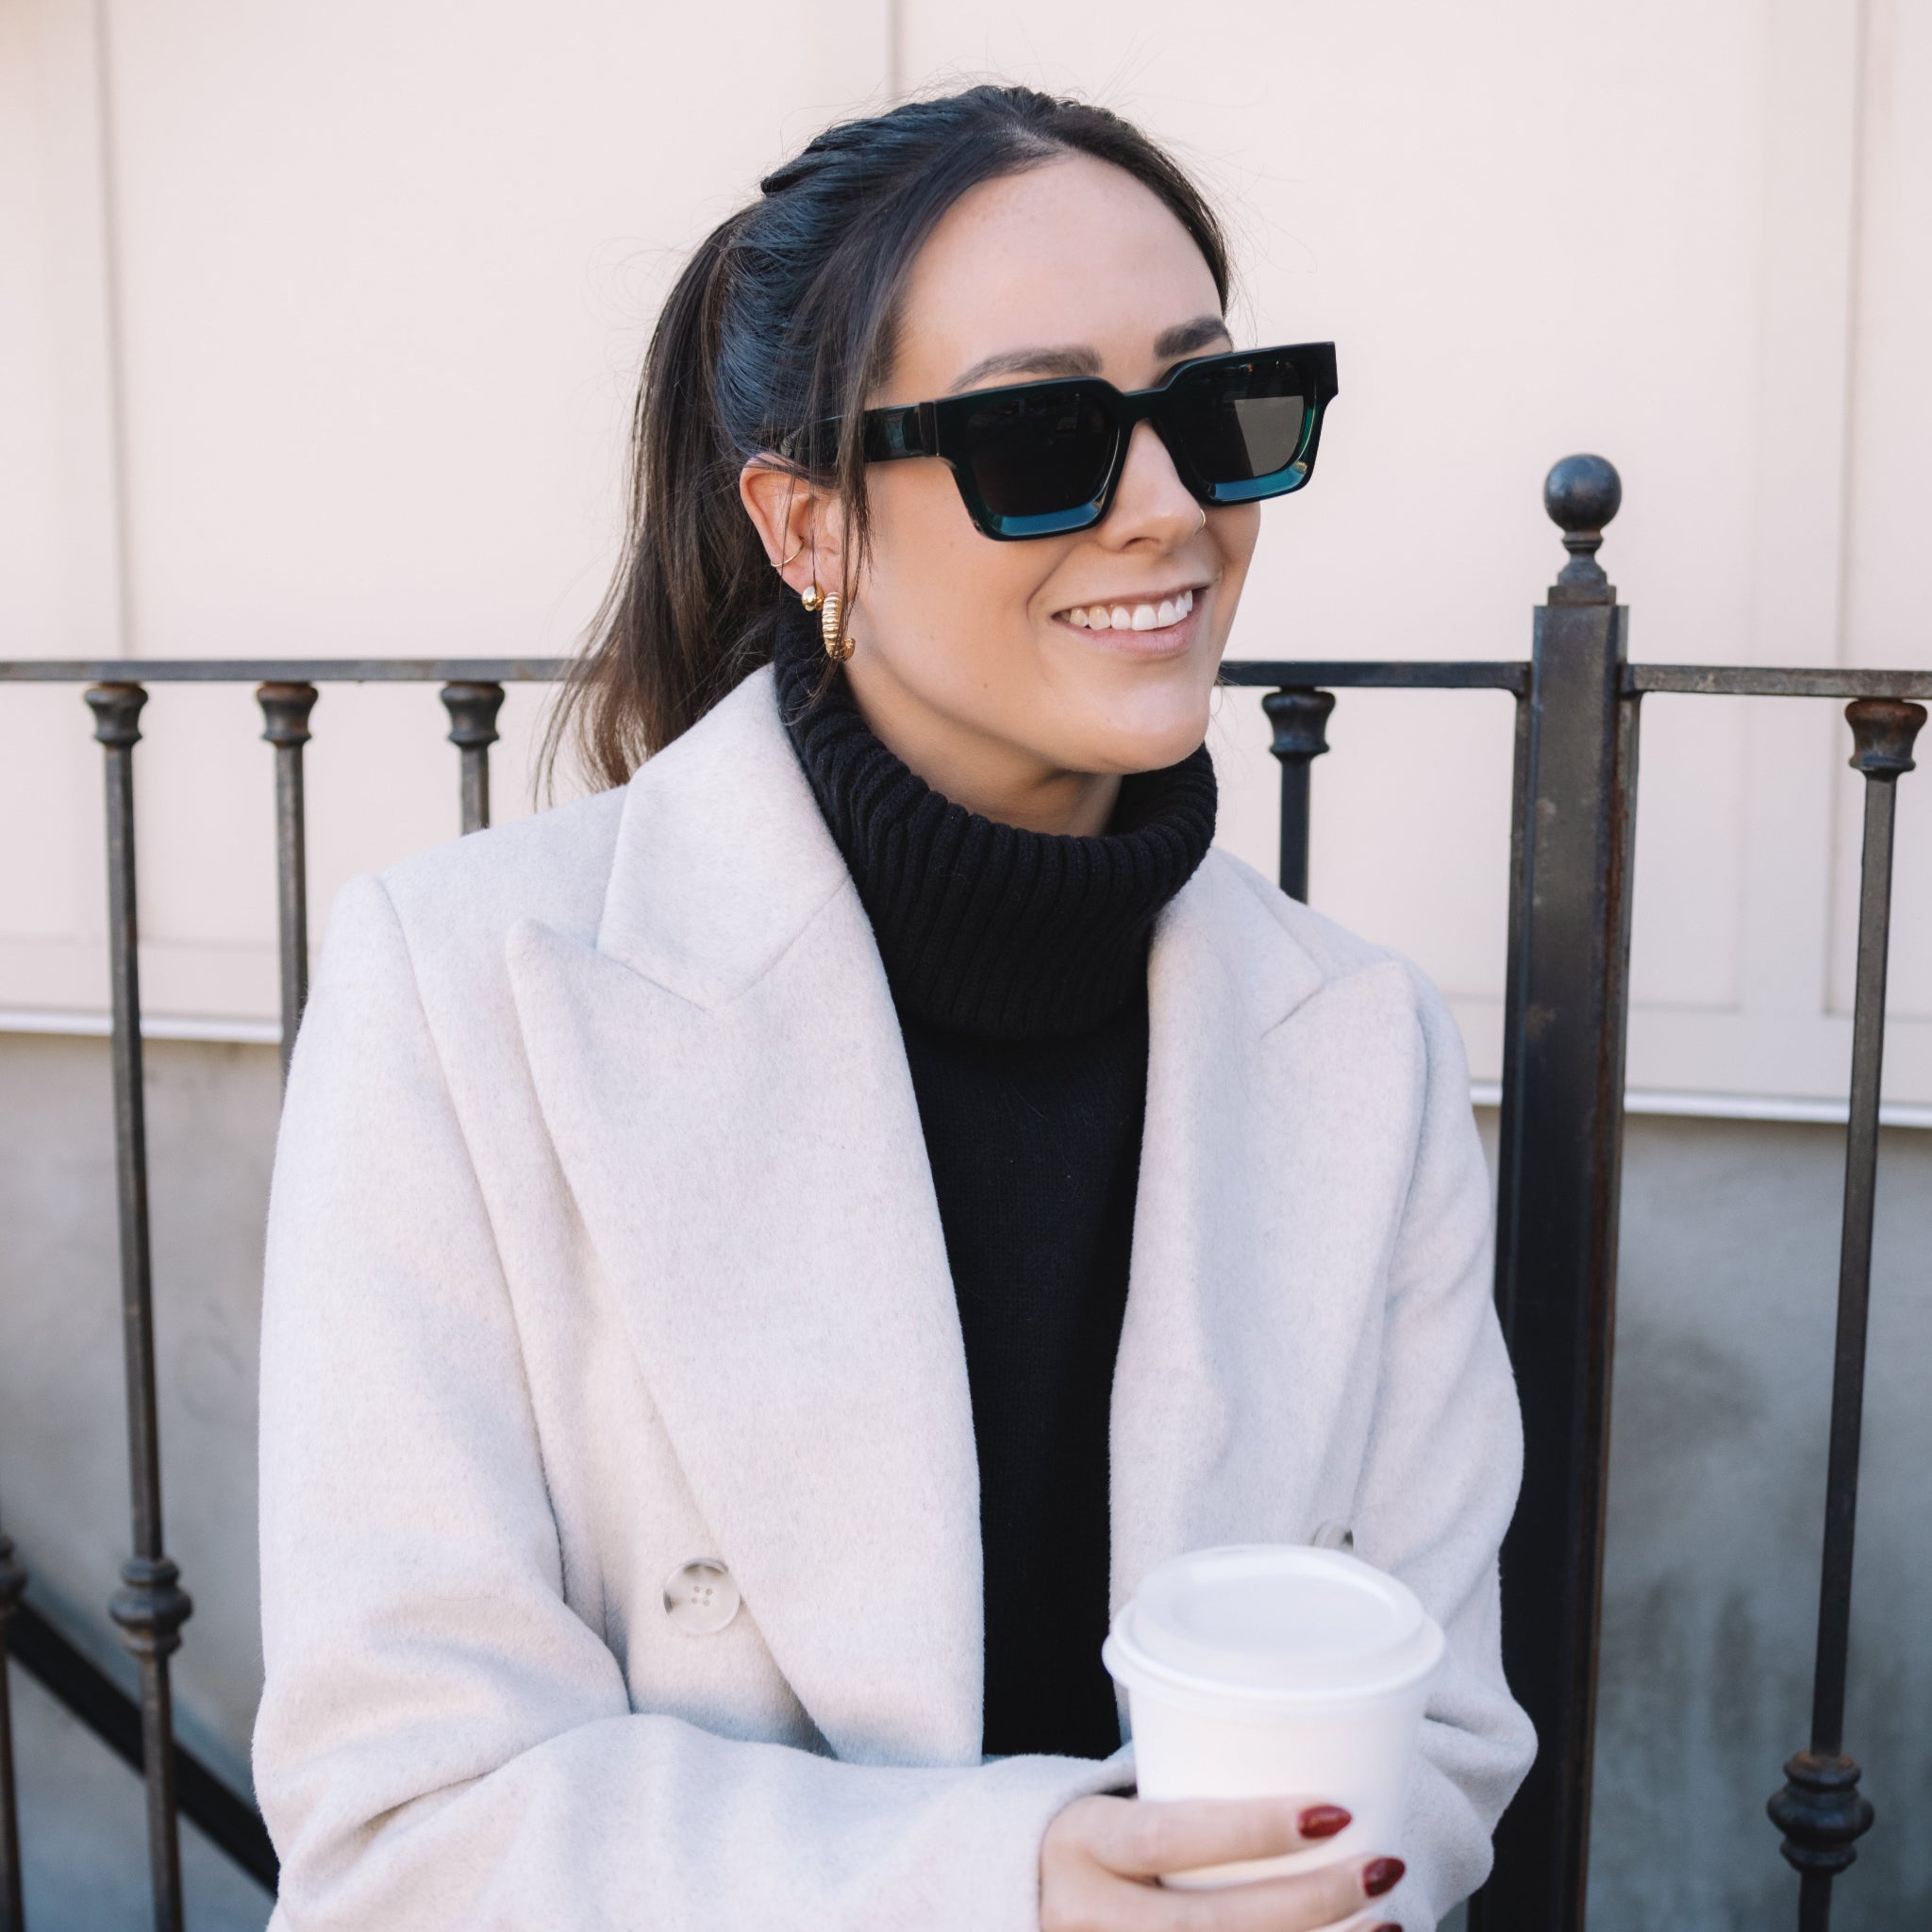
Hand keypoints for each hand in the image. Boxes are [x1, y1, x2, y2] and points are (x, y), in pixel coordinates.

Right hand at [1040, 1794, 1405, 1930]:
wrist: (1015, 1903)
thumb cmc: (1092, 1845)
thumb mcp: (1115, 1812)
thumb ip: (1186, 1811)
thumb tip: (1310, 1757)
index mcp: (1081, 1842)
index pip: (1169, 1836)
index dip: (1251, 1830)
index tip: (1334, 1812)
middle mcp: (1085, 1917)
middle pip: (1208, 1924)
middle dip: (1309, 1903)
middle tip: (1382, 1868)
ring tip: (1389, 1924)